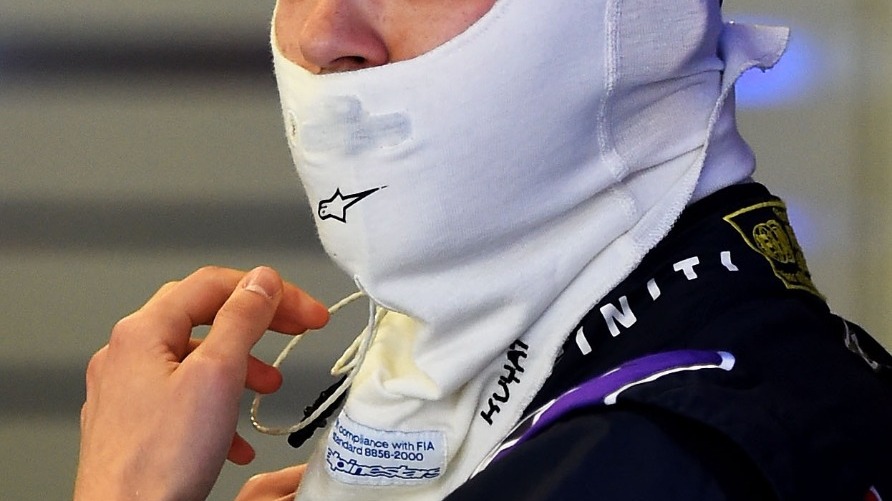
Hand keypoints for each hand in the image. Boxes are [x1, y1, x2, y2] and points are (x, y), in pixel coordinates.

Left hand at [74, 266, 328, 500]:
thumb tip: (261, 281)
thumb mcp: (217, 377)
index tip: (304, 311)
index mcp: (143, 332)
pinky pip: (182, 398)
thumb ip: (242, 320)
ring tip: (269, 387)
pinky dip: (218, 406)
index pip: (214, 284)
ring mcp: (125, 390)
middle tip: (296, 330)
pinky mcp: (131, 424)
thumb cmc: (158, 462)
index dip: (269, 291)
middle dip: (257, 325)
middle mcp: (127, 355)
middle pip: (204, 316)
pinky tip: (236, 435)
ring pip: (195, 359)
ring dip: (241, 366)